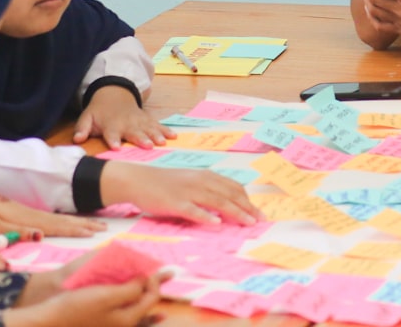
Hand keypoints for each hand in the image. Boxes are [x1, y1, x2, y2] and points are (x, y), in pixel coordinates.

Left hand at [0, 181, 105, 238]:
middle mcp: (31, 214)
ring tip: (94, 224)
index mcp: (25, 219)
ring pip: (58, 217)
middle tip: (104, 227)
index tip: (93, 233)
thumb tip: (41, 235)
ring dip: (77, 221)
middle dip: (83, 224)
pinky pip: (50, 217)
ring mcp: (28, 211)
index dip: (74, 230)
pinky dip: (64, 219)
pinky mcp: (22, 210)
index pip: (56, 226)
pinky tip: (70, 221)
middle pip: (62, 220)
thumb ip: (17, 231)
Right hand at [8, 273, 167, 326]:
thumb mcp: (107, 295)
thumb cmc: (76, 307)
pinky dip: (132, 314)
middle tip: (168, 275)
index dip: (154, 281)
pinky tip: (129, 309)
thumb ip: (132, 289)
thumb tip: (147, 282)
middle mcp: (122, 326)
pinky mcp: (99, 325)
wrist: (47, 322)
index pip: (151, 297)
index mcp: (127, 319)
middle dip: (155, 291)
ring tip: (160, 310)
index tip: (150, 268)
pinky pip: (122, 320)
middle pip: (145, 307)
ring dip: (147, 308)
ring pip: (136, 318)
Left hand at [74, 86, 174, 149]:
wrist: (114, 93)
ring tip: (163, 142)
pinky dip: (166, 130)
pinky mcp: (147, 119)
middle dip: (141, 138)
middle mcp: (126, 123)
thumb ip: (82, 128)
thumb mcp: (87, 117)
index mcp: (110, 125)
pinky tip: (174, 136)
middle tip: (148, 146)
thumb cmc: (99, 112)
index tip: (116, 147)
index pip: (111, 133)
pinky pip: (157, 125)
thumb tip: (77, 139)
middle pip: (134, 132)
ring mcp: (138, 120)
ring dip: (156, 135)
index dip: (113, 140)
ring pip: (148, 128)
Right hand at [100, 163, 264, 225]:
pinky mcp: (175, 202)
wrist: (139, 179)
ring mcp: (188, 191)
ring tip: (248, 222)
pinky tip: (217, 223)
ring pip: (217, 202)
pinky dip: (207, 216)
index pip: (233, 187)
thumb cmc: (165, 183)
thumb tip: (224, 206)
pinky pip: (194, 210)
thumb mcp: (190, 181)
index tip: (258, 212)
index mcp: (206, 176)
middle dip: (248, 208)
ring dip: (235, 212)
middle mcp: (200, 181)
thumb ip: (206, 190)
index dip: (247, 200)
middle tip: (261, 220)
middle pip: (230, 195)